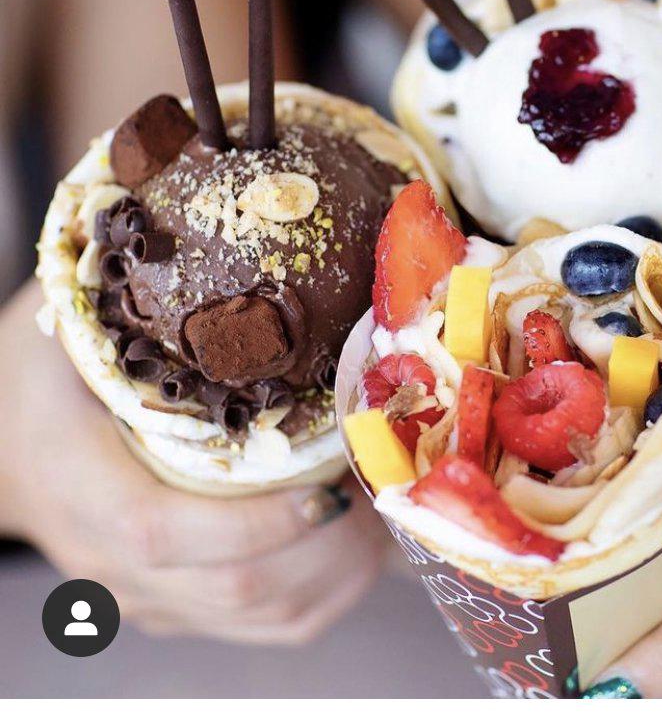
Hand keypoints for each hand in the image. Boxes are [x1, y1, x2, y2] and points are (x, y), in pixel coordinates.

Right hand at [0, 280, 387, 644]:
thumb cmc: (42, 370)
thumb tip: (254, 269)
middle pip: (231, 586)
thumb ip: (145, 309)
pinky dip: (324, 592)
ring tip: (388, 508)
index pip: (160, 529)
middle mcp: (106, 557)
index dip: (254, 520)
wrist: (3, 438)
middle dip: (329, 546)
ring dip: (340, 572)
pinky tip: (362, 543)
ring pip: (257, 617)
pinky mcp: (172, 607)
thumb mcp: (73, 322)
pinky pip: (257, 626)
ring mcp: (142, 594)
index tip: (329, 486)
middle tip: (386, 486)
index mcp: (71, 479)